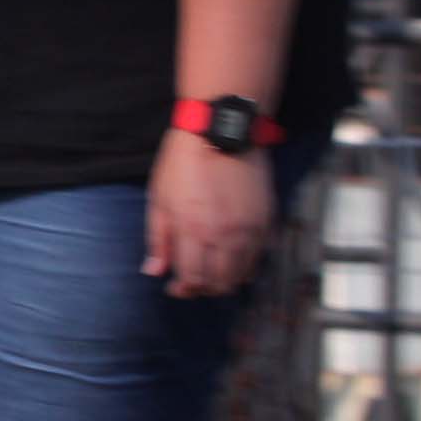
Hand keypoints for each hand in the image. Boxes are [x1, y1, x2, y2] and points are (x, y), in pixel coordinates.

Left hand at [144, 128, 274, 298]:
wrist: (220, 130)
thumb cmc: (184, 161)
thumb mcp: (159, 199)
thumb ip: (158, 239)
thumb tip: (154, 271)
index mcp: (193, 231)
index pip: (193, 279)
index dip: (184, 289)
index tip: (176, 287)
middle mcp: (225, 235)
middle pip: (220, 283)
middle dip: (204, 289)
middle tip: (194, 282)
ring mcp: (249, 228)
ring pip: (243, 274)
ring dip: (227, 280)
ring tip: (214, 272)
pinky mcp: (266, 218)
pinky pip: (261, 255)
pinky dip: (248, 264)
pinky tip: (235, 258)